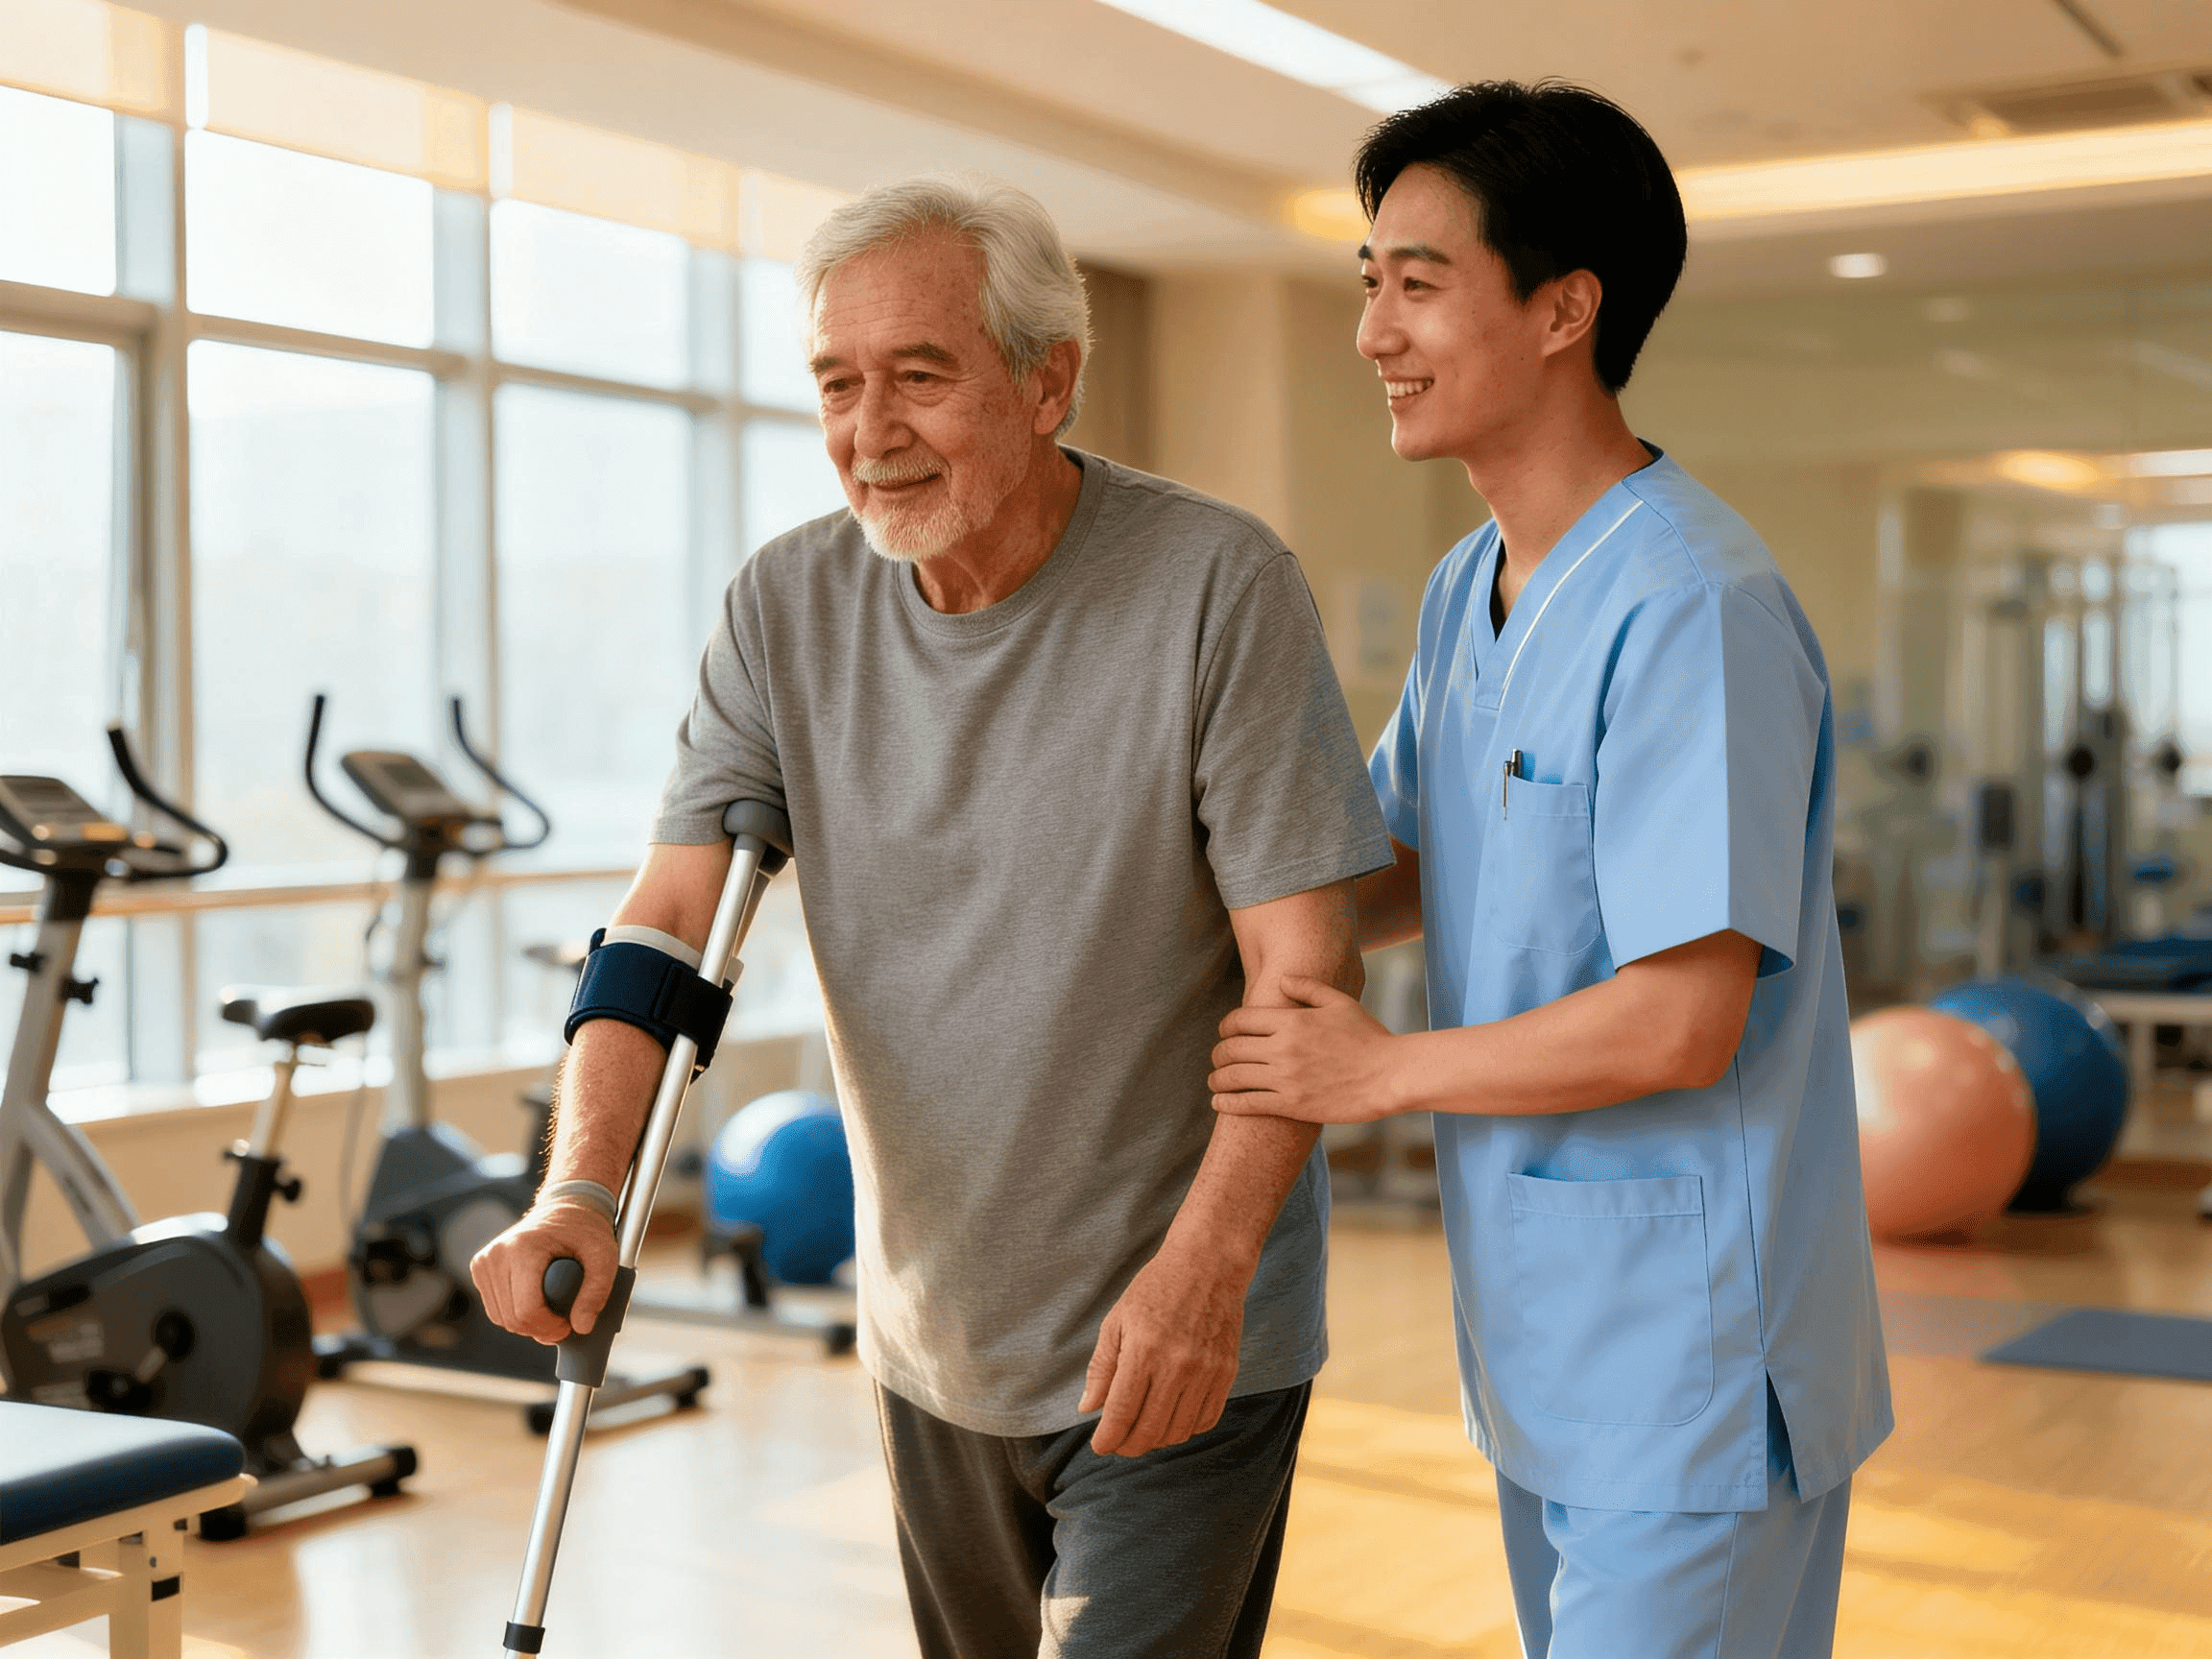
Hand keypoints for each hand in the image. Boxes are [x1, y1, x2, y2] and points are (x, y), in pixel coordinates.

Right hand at [470, 1202, 616, 1342]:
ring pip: (501, 1319)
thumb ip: (597, 1291)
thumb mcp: (604, 1256)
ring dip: (528, 1324)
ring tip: (552, 1313)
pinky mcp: (479, 1267)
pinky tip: (536, 1305)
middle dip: (541, 1329)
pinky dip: (515, 1315)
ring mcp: (483, 1260)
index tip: (569, 1325)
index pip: (527, 1309)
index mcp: (523, 1247)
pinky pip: (495, 1309)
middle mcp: (496, 1254)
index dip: (549, 1327)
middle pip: (512, 1319)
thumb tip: (581, 1328)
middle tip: (565, 1323)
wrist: (566, 1207)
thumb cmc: (585, 1230)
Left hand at [1079, 1241, 1248, 1457]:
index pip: (1122, 1413)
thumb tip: (1087, 1408)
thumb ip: (1102, 1367)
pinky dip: (1186, 1429)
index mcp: (1144, 1351)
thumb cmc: (1157, 1288)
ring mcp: (1206, 1372)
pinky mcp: (1227, 1372)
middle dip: (1128, 1445)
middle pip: (1150, 1430)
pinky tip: (1172, 1418)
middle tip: (1118, 1443)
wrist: (1208, 1264)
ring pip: (1178, 1432)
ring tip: (1143, 1430)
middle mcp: (1177, 1366)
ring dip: (1156, 1440)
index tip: (1100, 1445)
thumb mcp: (1117, 1320)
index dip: (1108, 1438)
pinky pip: (1206, 1419)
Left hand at [1209, 975, 1396, 1124]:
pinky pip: (1248, 1103)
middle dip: (1218, 1053)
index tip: (1224, 1032)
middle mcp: (1283, 1048)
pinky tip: (1219, 1102)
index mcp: (1292, 1021)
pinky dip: (1227, 1103)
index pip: (1241, 1020)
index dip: (1226, 1026)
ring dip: (1217, 1079)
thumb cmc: (1369, 1036)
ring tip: (1215, 1082)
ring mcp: (1286, 1078)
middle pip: (1231, 1048)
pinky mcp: (1292, 1105)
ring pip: (1234, 1077)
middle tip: (1218, 1058)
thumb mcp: (1340, 1003)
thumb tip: (1281, 980)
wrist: (1390, 1075)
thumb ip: (1308, 988)